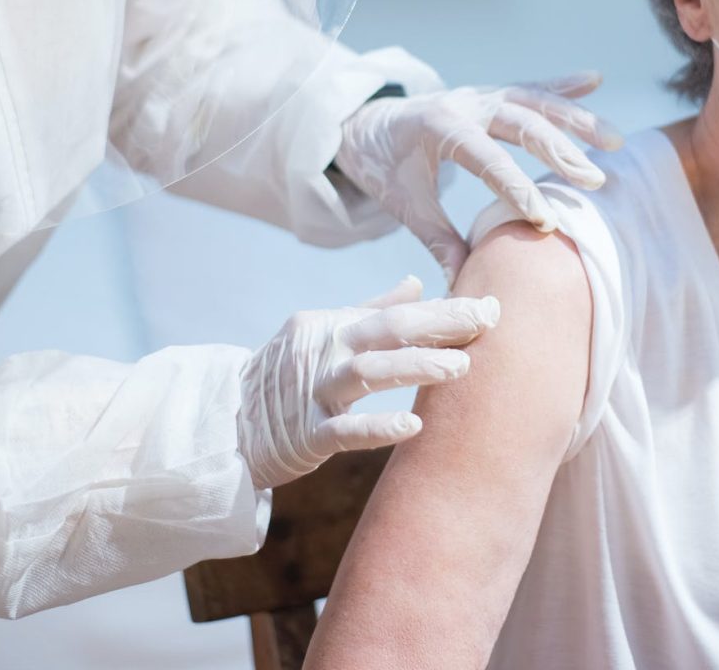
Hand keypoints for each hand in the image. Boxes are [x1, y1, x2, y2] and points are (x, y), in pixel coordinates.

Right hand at [237, 276, 498, 489]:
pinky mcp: (303, 435)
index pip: (397, 314)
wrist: (228, 422)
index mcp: (334, 326)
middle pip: (387, 331)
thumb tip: (418, 283)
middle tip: (487, 323)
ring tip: (462, 368)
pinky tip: (415, 425)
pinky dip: (377, 427)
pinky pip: (343, 430)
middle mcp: (324, 352)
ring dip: (415, 367)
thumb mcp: (325, 333)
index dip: (444, 311)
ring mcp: (311, 392)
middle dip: (439, 325)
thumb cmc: (287, 374)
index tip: (490, 307)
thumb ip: (372, 310)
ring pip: (366, 373)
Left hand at [334, 72, 623, 282]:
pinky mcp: (490, 95)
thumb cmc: (382, 165)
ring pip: (534, 101)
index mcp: (437, 127)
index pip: (485, 158)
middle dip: (559, 151)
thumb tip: (464, 282)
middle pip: (520, 122)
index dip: (515, 189)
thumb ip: (436, 240)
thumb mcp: (402, 203)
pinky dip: (563, 86)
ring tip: (613, 142)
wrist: (363, 123)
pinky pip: (531, 88)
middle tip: (594, 181)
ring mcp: (480, 95)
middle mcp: (464, 103)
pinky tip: (595, 80)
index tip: (545, 221)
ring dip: (575, 120)